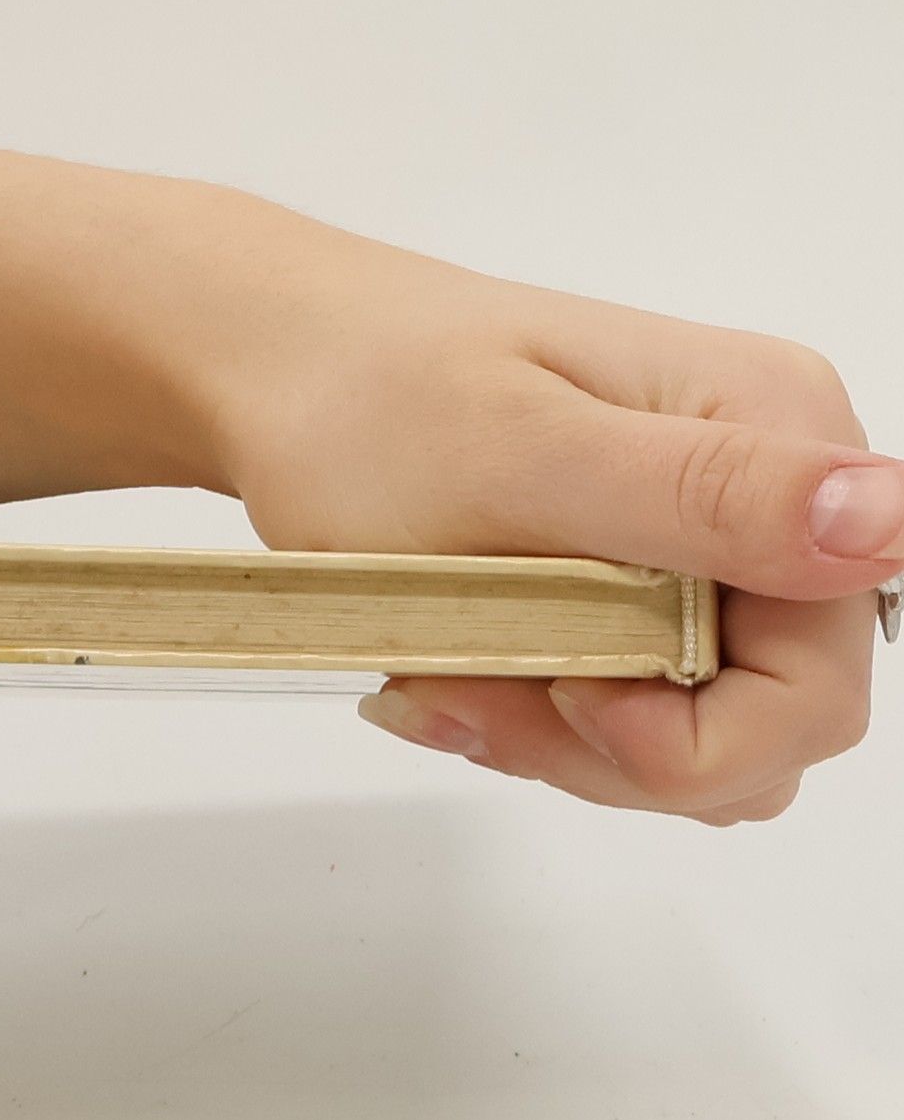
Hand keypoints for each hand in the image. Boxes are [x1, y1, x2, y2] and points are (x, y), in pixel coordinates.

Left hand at [179, 198, 891, 821]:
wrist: (276, 371)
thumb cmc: (368, 393)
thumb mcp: (522, 452)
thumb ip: (705, 496)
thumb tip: (882, 519)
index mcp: (776, 435)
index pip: (819, 682)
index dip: (695, 739)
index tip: (565, 699)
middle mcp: (764, 488)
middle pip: (764, 725)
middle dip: (609, 747)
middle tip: (467, 692)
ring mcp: (698, 542)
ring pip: (694, 734)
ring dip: (561, 741)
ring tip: (445, 674)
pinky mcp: (634, 584)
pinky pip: (629, 709)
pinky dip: (534, 718)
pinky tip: (452, 670)